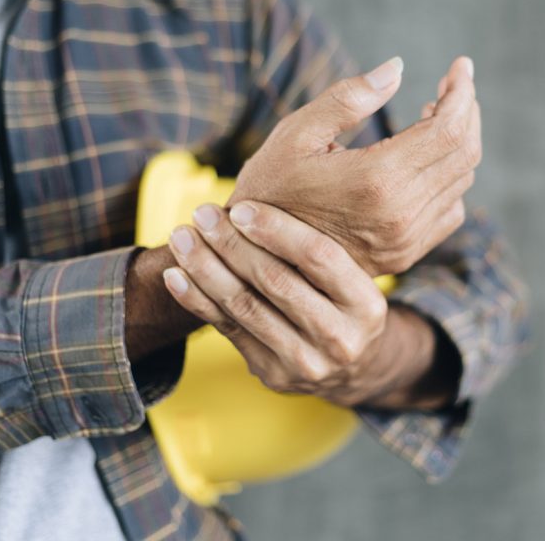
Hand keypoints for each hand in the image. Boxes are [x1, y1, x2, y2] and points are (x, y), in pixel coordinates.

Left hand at [162, 200, 449, 407]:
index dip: (277, 230)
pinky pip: (228, 330)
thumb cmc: (344, 300)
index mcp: (368, 304)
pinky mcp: (274, 374)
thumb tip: (296, 171)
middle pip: (277, 281)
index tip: (240, 208)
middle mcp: (342, 338)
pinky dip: (198, 300)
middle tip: (202, 213)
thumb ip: (324, 241)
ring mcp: (307, 363)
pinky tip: (176, 275)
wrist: (351, 367)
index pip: (320, 258)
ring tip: (182, 237)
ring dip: (207, 267)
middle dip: (233, 244)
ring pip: (245, 306)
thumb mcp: (355, 276)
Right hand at [229, 56, 480, 275]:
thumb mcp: (296, 134)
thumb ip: (349, 97)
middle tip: (452, 86)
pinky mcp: (405, 255)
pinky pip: (451, 211)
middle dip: (466, 111)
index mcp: (376, 180)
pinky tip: (425, 159)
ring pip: (461, 181)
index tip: (460, 65)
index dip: (462, 92)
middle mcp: (400, 214)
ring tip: (431, 116)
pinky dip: (450, 178)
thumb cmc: (269, 187)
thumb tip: (398, 68)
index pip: (448, 129)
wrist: (257, 258)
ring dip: (458, 142)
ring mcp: (406, 240)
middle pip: (464, 152)